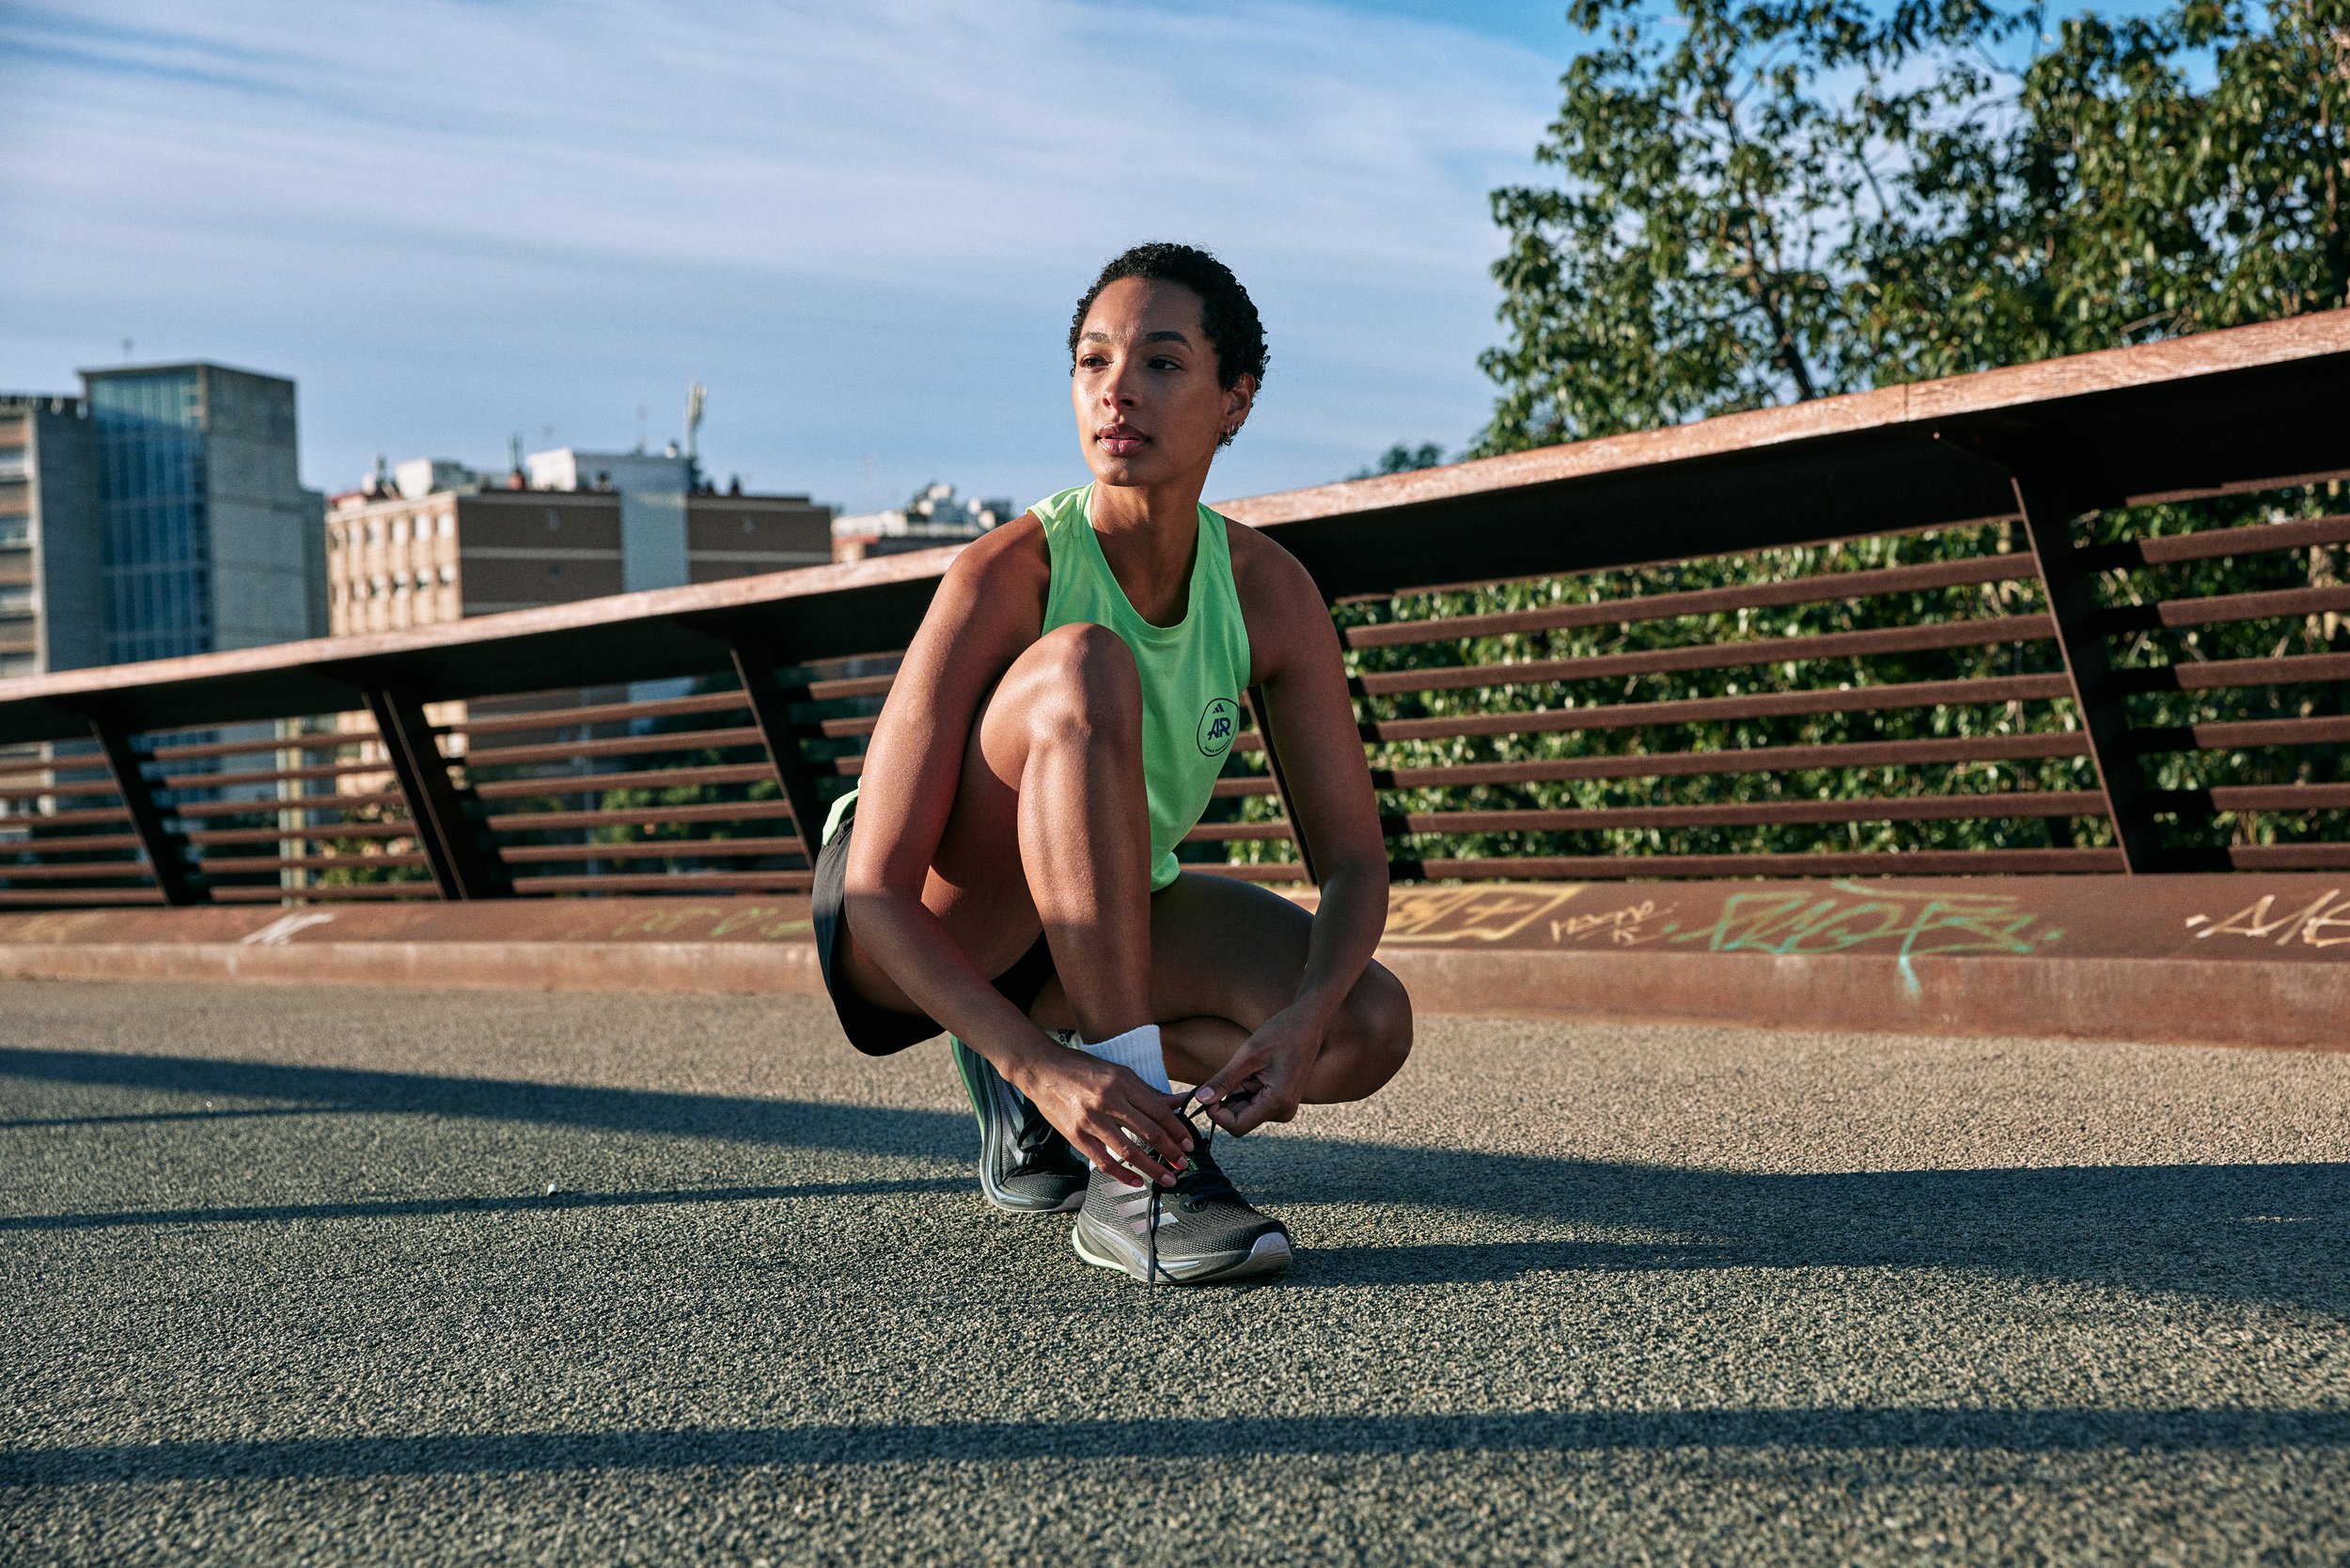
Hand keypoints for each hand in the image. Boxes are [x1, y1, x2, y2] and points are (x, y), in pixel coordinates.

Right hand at [1013, 1047, 1194, 1187]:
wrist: (1042, 1069)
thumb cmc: (1082, 1069)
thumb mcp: (1117, 1071)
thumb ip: (1147, 1091)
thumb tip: (1177, 1103)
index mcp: (1122, 1081)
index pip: (1159, 1111)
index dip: (1177, 1130)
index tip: (1189, 1144)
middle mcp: (1109, 1100)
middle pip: (1149, 1131)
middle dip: (1171, 1151)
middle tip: (1183, 1165)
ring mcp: (1091, 1119)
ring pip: (1129, 1150)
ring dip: (1152, 1167)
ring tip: (1167, 1178)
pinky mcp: (1076, 1135)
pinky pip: (1104, 1161)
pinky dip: (1122, 1174)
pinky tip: (1136, 1181)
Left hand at [1192, 1007, 1320, 1135]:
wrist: (1309, 1022)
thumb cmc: (1281, 1034)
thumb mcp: (1247, 1056)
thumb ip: (1223, 1081)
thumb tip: (1200, 1099)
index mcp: (1277, 1103)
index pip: (1236, 1127)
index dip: (1217, 1113)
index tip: (1208, 1092)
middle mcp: (1283, 1111)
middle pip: (1240, 1119)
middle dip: (1228, 1099)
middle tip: (1232, 1071)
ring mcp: (1284, 1107)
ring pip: (1246, 1110)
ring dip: (1238, 1091)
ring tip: (1249, 1067)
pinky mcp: (1282, 1100)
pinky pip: (1255, 1102)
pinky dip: (1247, 1088)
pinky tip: (1256, 1069)